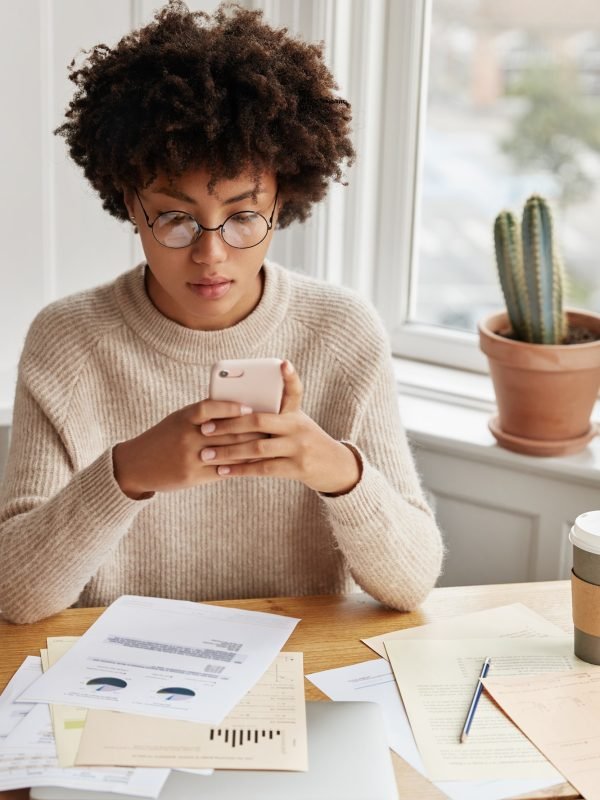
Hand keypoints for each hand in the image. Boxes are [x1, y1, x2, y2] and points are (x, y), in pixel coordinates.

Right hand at [112, 400, 259, 498]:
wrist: (136, 465)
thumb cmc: (164, 437)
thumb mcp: (178, 420)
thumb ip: (203, 415)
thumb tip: (238, 408)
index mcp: (183, 418)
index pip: (208, 408)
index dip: (229, 407)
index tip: (249, 407)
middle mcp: (186, 437)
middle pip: (224, 432)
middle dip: (250, 430)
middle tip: (271, 427)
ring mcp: (190, 458)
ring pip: (227, 453)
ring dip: (250, 450)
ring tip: (269, 445)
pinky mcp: (192, 476)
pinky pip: (222, 471)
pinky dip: (240, 467)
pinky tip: (254, 464)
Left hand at [197, 361, 361, 494]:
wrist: (335, 467)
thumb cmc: (305, 441)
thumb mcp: (296, 423)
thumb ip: (273, 416)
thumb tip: (236, 409)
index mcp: (296, 413)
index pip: (294, 390)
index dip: (290, 377)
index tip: (283, 363)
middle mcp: (298, 427)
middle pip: (260, 421)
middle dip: (229, 425)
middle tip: (205, 428)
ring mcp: (298, 448)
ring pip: (257, 448)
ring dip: (228, 452)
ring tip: (206, 454)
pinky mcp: (297, 468)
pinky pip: (263, 468)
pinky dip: (240, 470)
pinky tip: (223, 471)